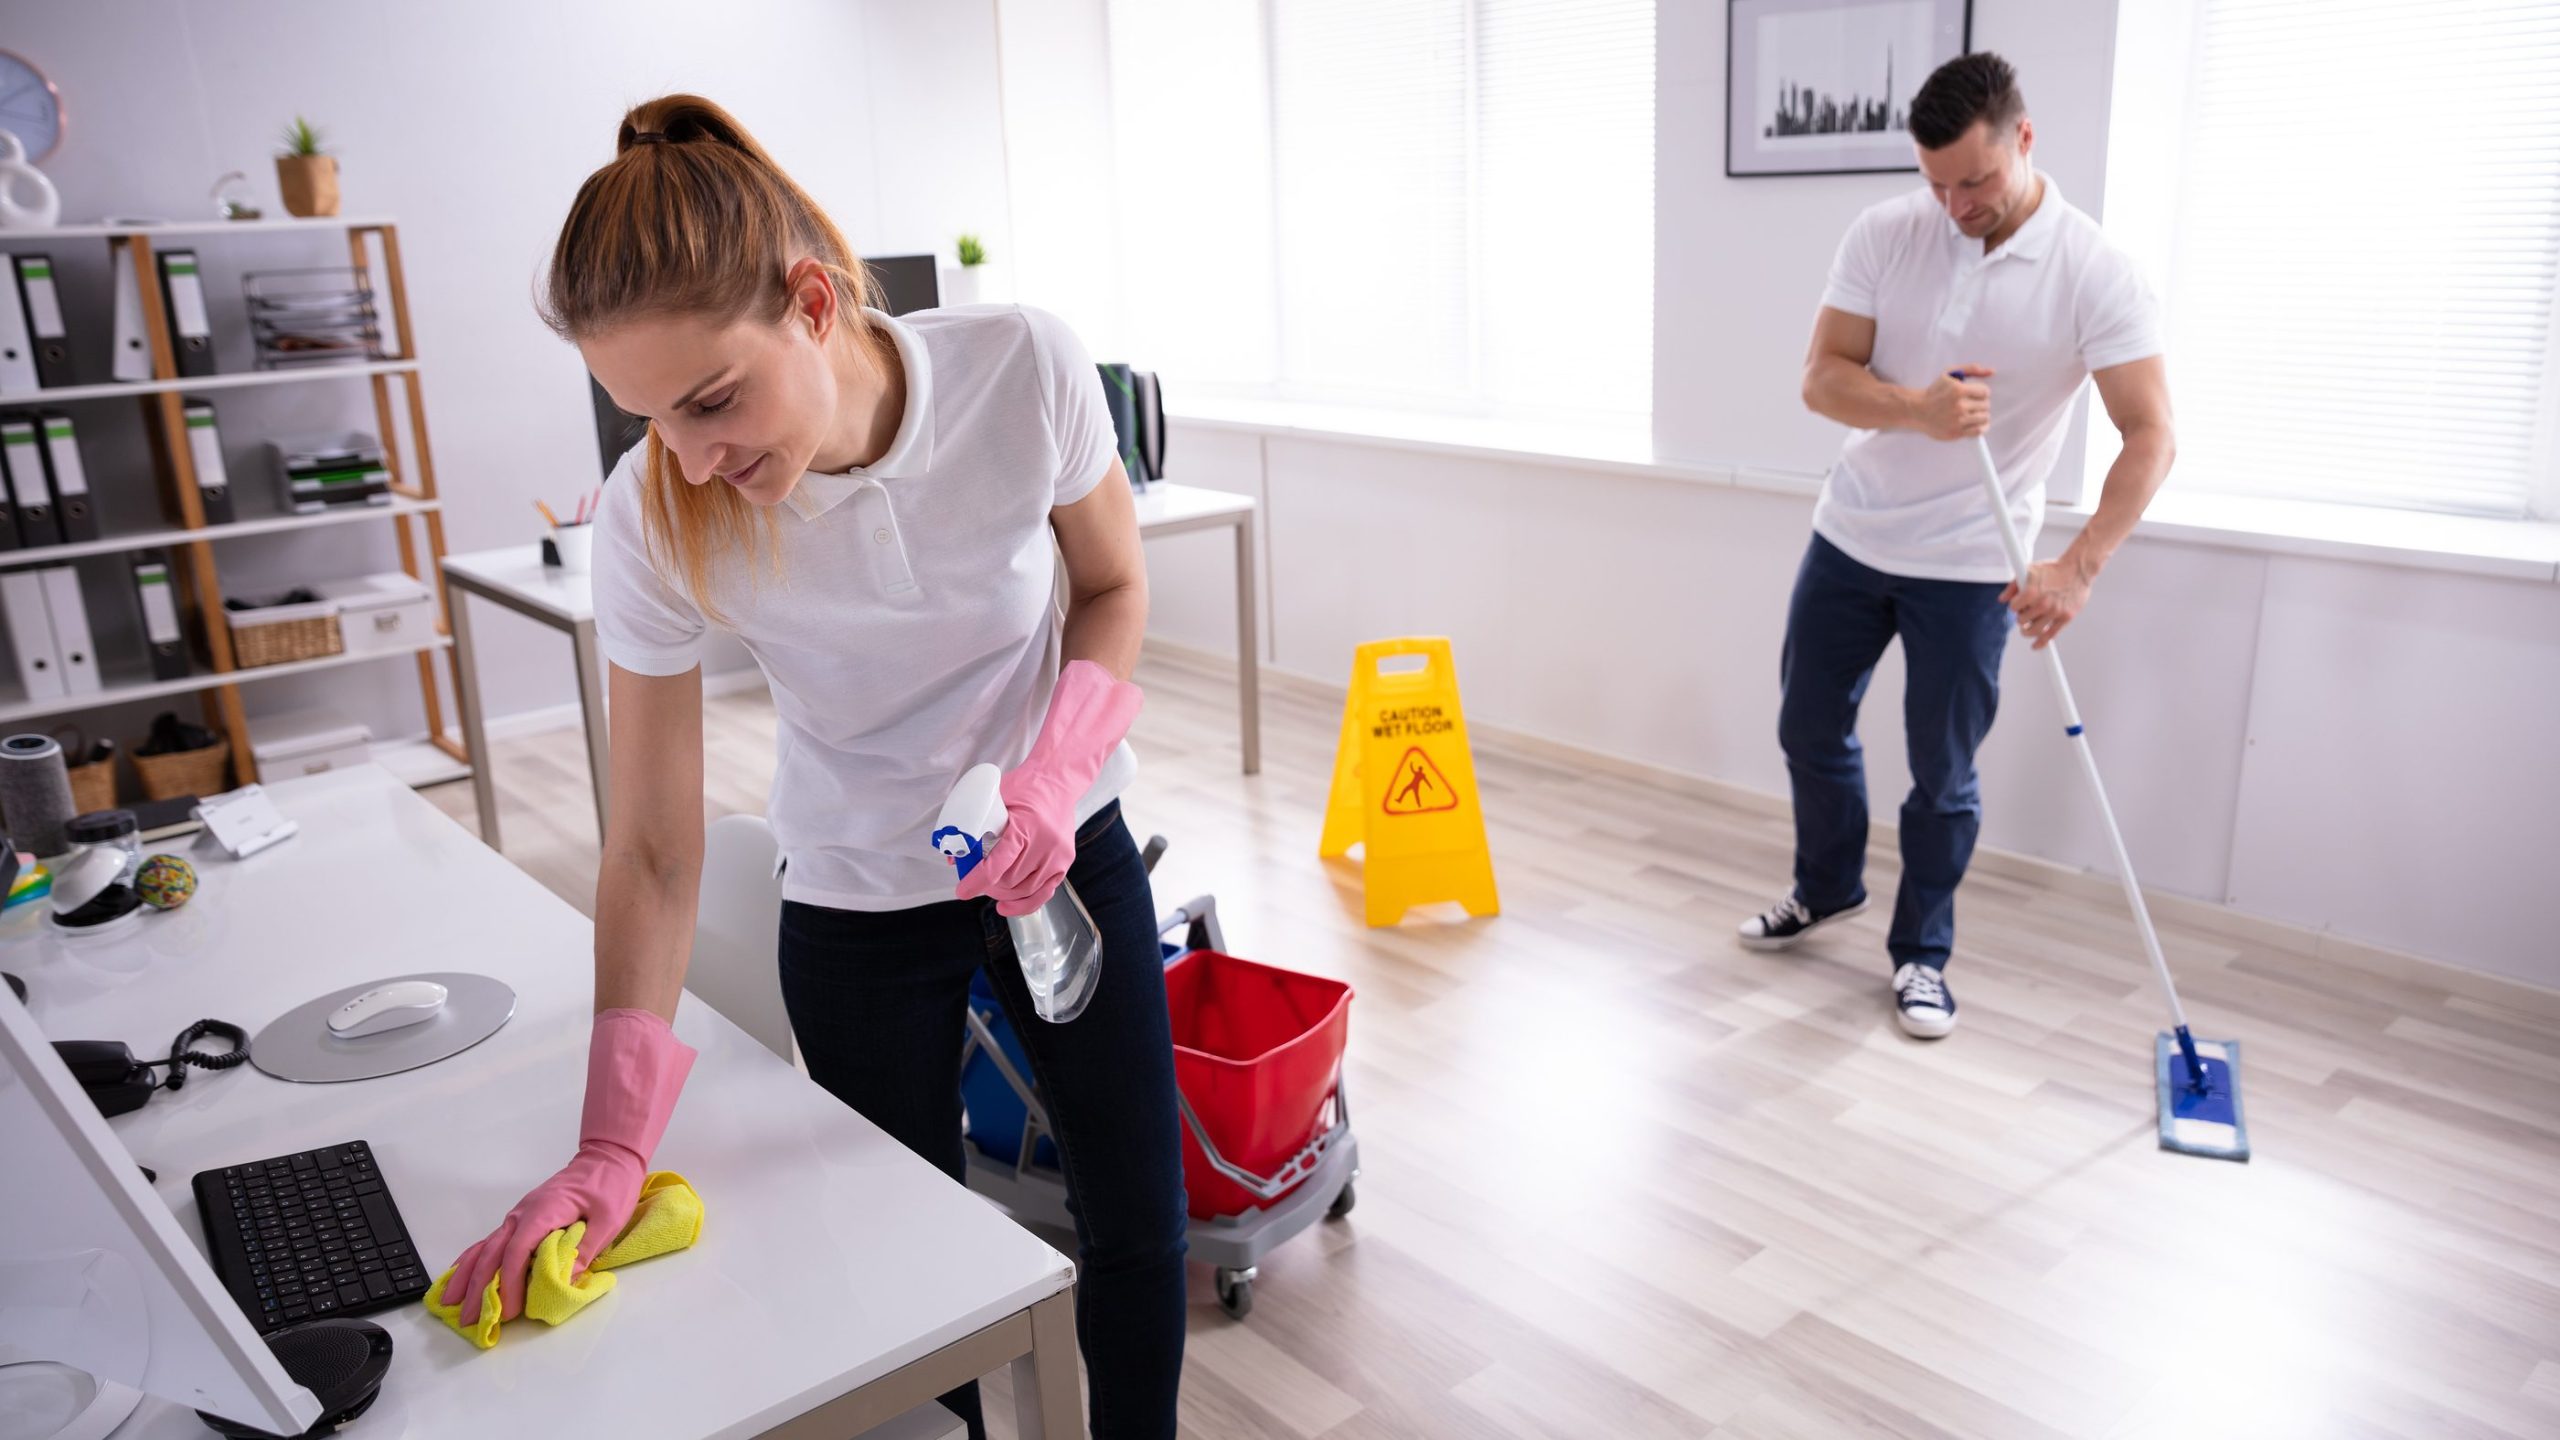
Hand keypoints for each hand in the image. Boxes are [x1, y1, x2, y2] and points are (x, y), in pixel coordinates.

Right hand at [434, 1009, 694, 1325]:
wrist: (613, 1144)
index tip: (506, 1307)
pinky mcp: (525, 1213)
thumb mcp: (612, 1214)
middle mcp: (531, 1210)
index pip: (524, 1248)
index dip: (513, 1279)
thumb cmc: (615, 1179)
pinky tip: (460, 1277)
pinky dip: (473, 1259)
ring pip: (488, 1246)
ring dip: (469, 1275)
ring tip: (452, 1304)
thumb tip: (569, 1276)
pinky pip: (492, 1239)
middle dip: (480, 1284)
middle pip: (496, 1251)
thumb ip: (589, 1245)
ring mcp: (524, 1210)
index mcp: (552, 1208)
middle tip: (467, 1317)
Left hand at [953, 660, 1141, 917]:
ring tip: (990, 887)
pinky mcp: (1065, 863)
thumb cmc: (1025, 787)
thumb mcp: (995, 798)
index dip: (976, 881)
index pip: (997, 864)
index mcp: (1025, 827)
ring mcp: (1057, 856)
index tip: (962, 891)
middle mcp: (1045, 844)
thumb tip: (953, 856)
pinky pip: (1043, 893)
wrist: (1058, 780)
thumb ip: (973, 824)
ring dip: (1003, 893)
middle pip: (1009, 881)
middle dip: (987, 886)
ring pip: (1024, 889)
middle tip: (973, 881)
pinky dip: (1024, 904)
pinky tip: (1006, 906)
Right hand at [1914, 365, 1993, 440]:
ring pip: (1984, 418)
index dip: (1981, 392)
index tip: (1974, 395)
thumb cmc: (1934, 392)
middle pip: (1986, 405)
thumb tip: (1992, 371)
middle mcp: (1959, 405)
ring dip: (1981, 415)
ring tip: (1972, 413)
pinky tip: (1975, 423)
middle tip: (1971, 404)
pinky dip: (1981, 427)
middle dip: (1980, 404)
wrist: (1917, 410)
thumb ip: (1971, 369)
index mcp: (1958, 390)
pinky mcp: (1956, 432)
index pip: (1985, 392)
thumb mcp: (1950, 374)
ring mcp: (1958, 420)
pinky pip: (1978, 431)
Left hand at [2001, 554, 2093, 648]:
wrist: (2077, 568)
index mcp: (2031, 592)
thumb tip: (2002, 600)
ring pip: (2034, 630)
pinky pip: (2051, 634)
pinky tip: (2035, 646)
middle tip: (2025, 614)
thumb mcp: (2029, 570)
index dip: (2015, 607)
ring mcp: (2055, 611)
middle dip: (2022, 617)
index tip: (2019, 605)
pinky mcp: (2066, 617)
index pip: (2013, 608)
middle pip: (2022, 620)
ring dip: (2027, 631)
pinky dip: (2041, 643)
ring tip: (2026, 630)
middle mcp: (2042, 603)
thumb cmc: (2053, 568)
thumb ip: (2013, 585)